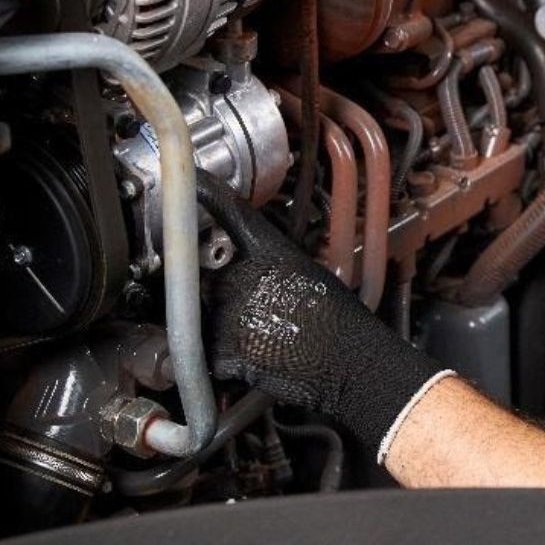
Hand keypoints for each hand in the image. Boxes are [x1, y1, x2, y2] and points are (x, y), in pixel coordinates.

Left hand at [196, 170, 448, 454]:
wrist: (350, 363)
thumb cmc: (343, 325)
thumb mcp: (314, 276)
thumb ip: (276, 267)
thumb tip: (255, 271)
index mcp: (271, 254)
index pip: (232, 214)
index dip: (209, 195)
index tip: (195, 182)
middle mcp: (244, 276)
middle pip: (211, 277)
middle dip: (224, 294)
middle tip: (259, 316)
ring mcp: (230, 313)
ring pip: (207, 317)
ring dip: (225, 329)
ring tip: (263, 341)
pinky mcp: (223, 350)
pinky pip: (211, 354)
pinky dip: (227, 362)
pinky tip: (256, 362)